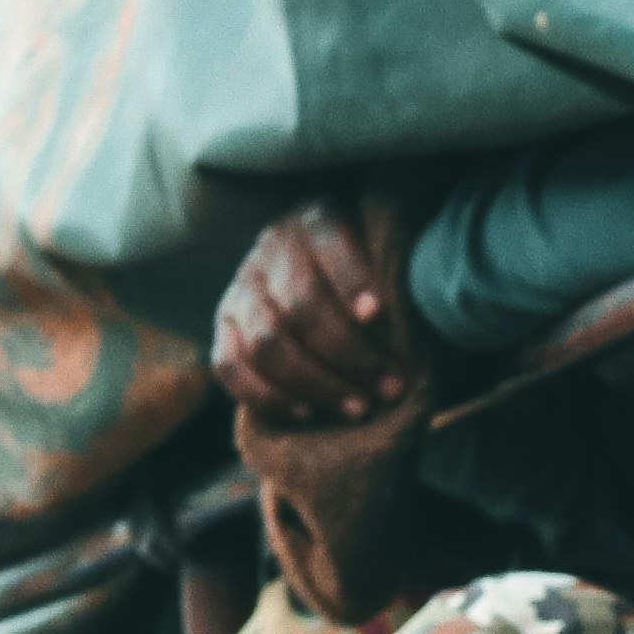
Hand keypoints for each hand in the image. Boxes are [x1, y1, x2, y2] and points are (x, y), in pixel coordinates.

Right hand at [213, 200, 417, 430]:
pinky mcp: (222, 326)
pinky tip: (307, 412)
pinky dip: (267, 395)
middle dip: (348, 354)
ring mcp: (241, 289)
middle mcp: (272, 250)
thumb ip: (394, 278)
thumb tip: (410, 330)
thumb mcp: (384, 253)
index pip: (331, 245)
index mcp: (317, 220)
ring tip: (358, 408)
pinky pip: (229, 365)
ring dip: (316, 384)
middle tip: (388, 387)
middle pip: (301, 307)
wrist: (310, 264)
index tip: (377, 314)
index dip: (351, 281)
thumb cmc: (366, 268)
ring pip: (266, 343)